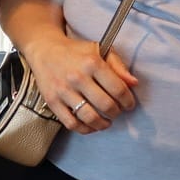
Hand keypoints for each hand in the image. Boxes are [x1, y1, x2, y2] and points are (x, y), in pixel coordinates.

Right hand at [23, 30, 137, 133]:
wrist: (45, 50)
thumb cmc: (76, 51)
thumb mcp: (100, 50)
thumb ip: (118, 66)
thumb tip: (134, 83)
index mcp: (92, 63)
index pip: (118, 89)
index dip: (128, 100)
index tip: (129, 104)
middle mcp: (77, 77)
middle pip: (106, 105)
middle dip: (117, 112)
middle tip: (118, 111)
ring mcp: (63, 91)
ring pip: (89, 117)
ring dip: (103, 124)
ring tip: (107, 122)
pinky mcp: (52, 101)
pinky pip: (71, 123)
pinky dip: (85, 129)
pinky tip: (91, 126)